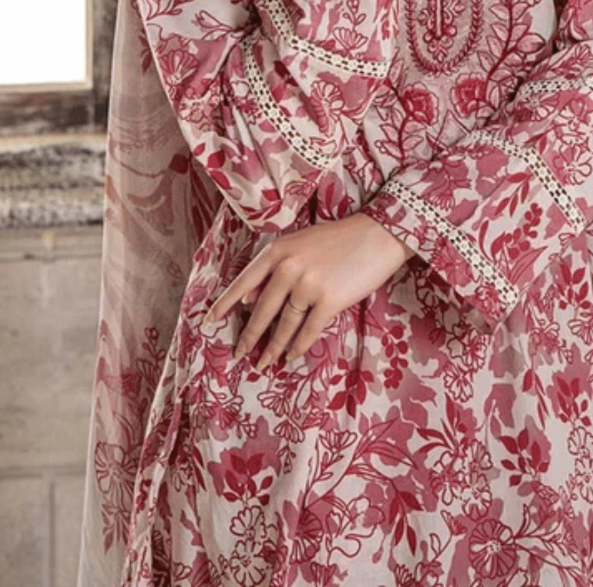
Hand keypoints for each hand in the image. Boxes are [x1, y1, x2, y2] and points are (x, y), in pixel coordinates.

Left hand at [203, 212, 411, 369]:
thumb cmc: (339, 238)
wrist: (378, 234)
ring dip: (273, 347)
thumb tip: (248, 299)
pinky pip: (308, 331)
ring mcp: (308, 285)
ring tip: (264, 363)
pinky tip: (291, 356)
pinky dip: (298, 346)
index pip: (243, 282)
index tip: (209, 322)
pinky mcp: (329, 300)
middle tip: (239, 354)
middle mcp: (288, 268)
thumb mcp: (300, 244)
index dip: (224, 304)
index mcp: (278, 250)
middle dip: (249, 335)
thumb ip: (275, 267)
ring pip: (284, 325)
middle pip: (261, 310)